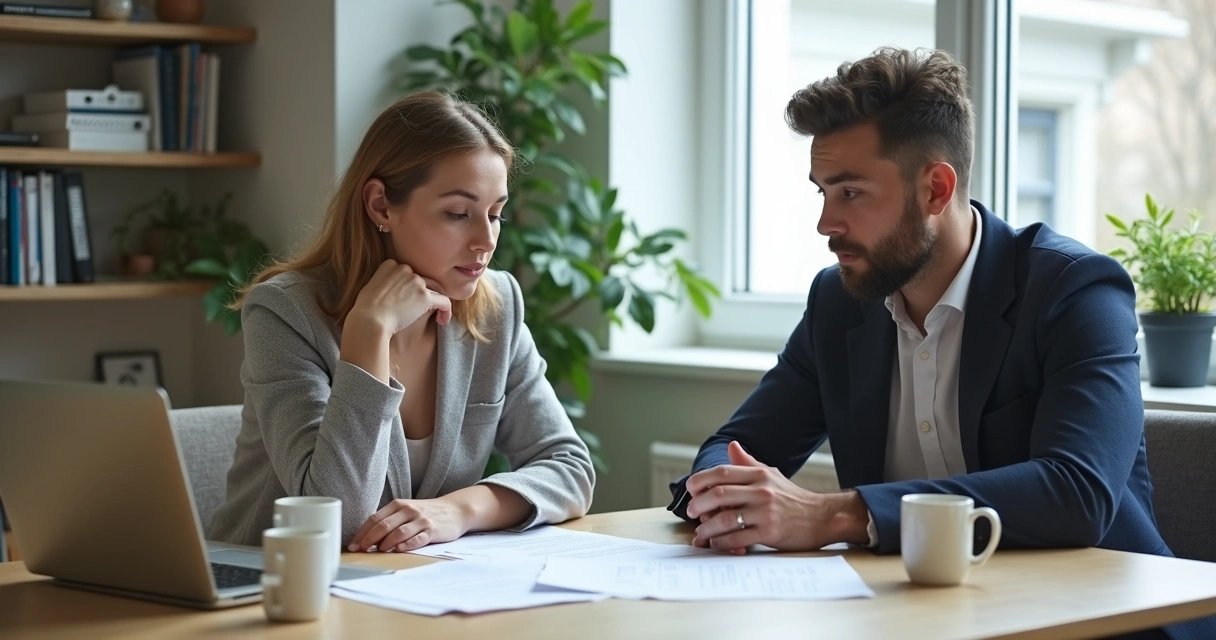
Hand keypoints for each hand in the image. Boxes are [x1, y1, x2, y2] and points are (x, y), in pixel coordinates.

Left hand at [348, 498, 467, 552]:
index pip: (375, 519)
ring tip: (378, 552)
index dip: (362, 533)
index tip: (353, 545)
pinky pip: (416, 539)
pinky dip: (406, 545)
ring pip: (398, 532)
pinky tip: (398, 550)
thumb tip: (368, 539)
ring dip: (385, 544)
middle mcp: (408, 510)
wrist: (456, 509)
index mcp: (398, 504)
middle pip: (383, 526)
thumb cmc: (427, 513)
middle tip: (360, 551)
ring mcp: (421, 520)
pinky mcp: (432, 530)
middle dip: (368, 539)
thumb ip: (390, 521)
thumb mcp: (407, 510)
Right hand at [350, 260, 451, 333]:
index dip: (409, 285)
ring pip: (435, 289)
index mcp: (390, 264)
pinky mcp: (425, 296)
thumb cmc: (365, 309)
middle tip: (422, 307)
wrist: (370, 319)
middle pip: (422, 279)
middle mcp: (406, 269)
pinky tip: (442, 320)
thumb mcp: (369, 286)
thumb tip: (388, 288)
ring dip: (436, 301)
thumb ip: (382, 281)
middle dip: (424, 292)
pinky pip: (444, 301)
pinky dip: (446, 311)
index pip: (407, 271)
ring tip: (437, 315)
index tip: (407, 298)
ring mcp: (417, 281)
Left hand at [684, 441, 868, 552]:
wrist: (822, 517)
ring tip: (700, 532)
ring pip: (724, 518)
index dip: (700, 480)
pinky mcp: (770, 533)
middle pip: (719, 494)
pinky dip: (721, 542)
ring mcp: (765, 512)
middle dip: (699, 504)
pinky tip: (716, 543)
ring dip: (706, 527)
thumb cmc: (792, 497)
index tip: (690, 489)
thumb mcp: (771, 475)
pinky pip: (737, 538)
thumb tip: (731, 446)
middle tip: (691, 512)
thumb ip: (748, 463)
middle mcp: (761, 491)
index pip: (722, 473)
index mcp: (759, 475)